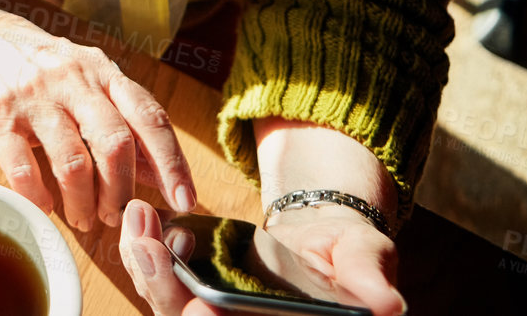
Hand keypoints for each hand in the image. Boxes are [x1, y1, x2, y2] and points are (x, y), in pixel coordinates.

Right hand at [0, 3, 195, 231]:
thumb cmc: (33, 61)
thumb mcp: (82, 76)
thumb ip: (119, 117)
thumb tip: (156, 170)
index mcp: (100, 70)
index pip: (149, 117)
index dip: (172, 163)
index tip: (183, 200)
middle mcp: (70, 79)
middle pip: (114, 144)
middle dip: (121, 192)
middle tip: (117, 217)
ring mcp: (31, 96)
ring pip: (73, 163)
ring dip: (83, 202)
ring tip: (83, 218)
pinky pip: (23, 168)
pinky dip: (37, 196)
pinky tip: (42, 205)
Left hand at [117, 199, 405, 315]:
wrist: (325, 244)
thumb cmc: (350, 258)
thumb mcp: (365, 258)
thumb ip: (368, 278)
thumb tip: (387, 305)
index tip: (200, 309)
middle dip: (166, 290)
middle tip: (150, 246)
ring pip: (168, 305)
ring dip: (146, 264)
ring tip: (139, 219)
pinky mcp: (194, 295)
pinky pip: (160, 280)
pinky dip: (146, 252)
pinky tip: (141, 220)